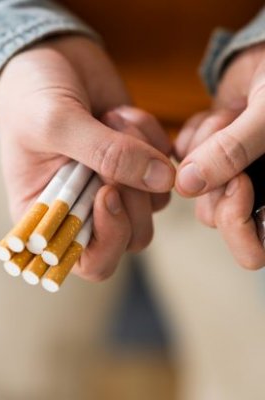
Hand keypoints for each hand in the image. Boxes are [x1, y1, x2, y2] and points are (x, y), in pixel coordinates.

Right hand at [0, 35, 174, 280]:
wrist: (47, 58)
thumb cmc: (30, 95)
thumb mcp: (55, 123)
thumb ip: (106, 153)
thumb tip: (163, 180)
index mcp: (47, 217)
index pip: (87, 260)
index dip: (107, 239)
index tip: (108, 193)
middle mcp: (83, 210)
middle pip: (131, 238)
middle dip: (132, 195)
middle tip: (112, 147)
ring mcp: (113, 187)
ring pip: (153, 204)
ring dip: (141, 158)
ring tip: (110, 119)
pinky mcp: (137, 163)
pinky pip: (165, 168)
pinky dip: (152, 138)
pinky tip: (121, 114)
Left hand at [175, 43, 264, 268]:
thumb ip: (233, 151)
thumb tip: (187, 186)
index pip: (253, 249)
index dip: (237, 221)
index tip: (238, 183)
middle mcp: (256, 192)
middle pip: (214, 214)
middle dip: (218, 171)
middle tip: (234, 133)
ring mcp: (228, 173)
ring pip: (194, 186)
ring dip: (207, 144)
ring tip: (233, 115)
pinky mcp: (207, 153)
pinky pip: (184, 154)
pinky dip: (195, 131)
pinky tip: (221, 113)